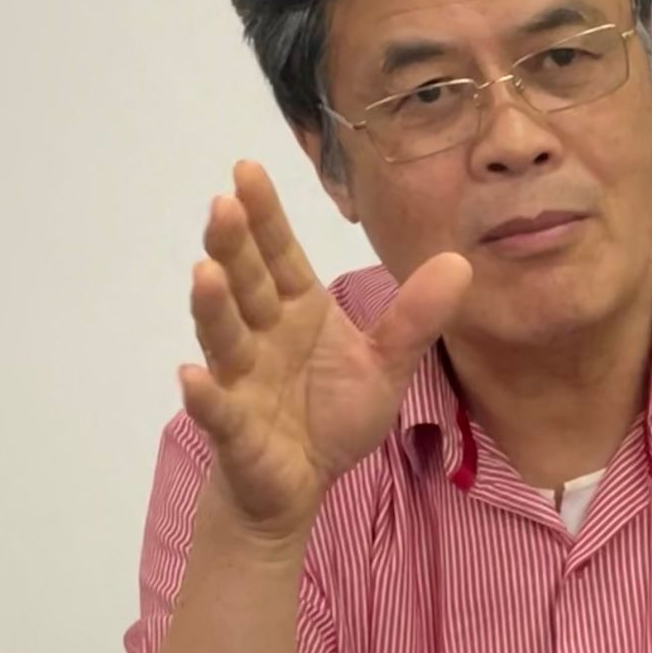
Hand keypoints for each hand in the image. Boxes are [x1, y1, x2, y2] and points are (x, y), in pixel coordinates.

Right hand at [179, 161, 471, 540]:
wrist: (302, 483)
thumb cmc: (331, 416)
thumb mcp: (384, 364)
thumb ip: (414, 317)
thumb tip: (460, 260)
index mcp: (296, 310)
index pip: (279, 255)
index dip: (264, 216)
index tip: (247, 169)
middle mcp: (260, 335)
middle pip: (245, 283)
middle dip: (233, 246)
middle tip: (223, 204)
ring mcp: (240, 379)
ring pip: (224, 336)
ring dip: (212, 306)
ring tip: (204, 272)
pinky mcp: (233, 428)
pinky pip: (216, 409)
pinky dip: (204, 394)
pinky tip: (191, 375)